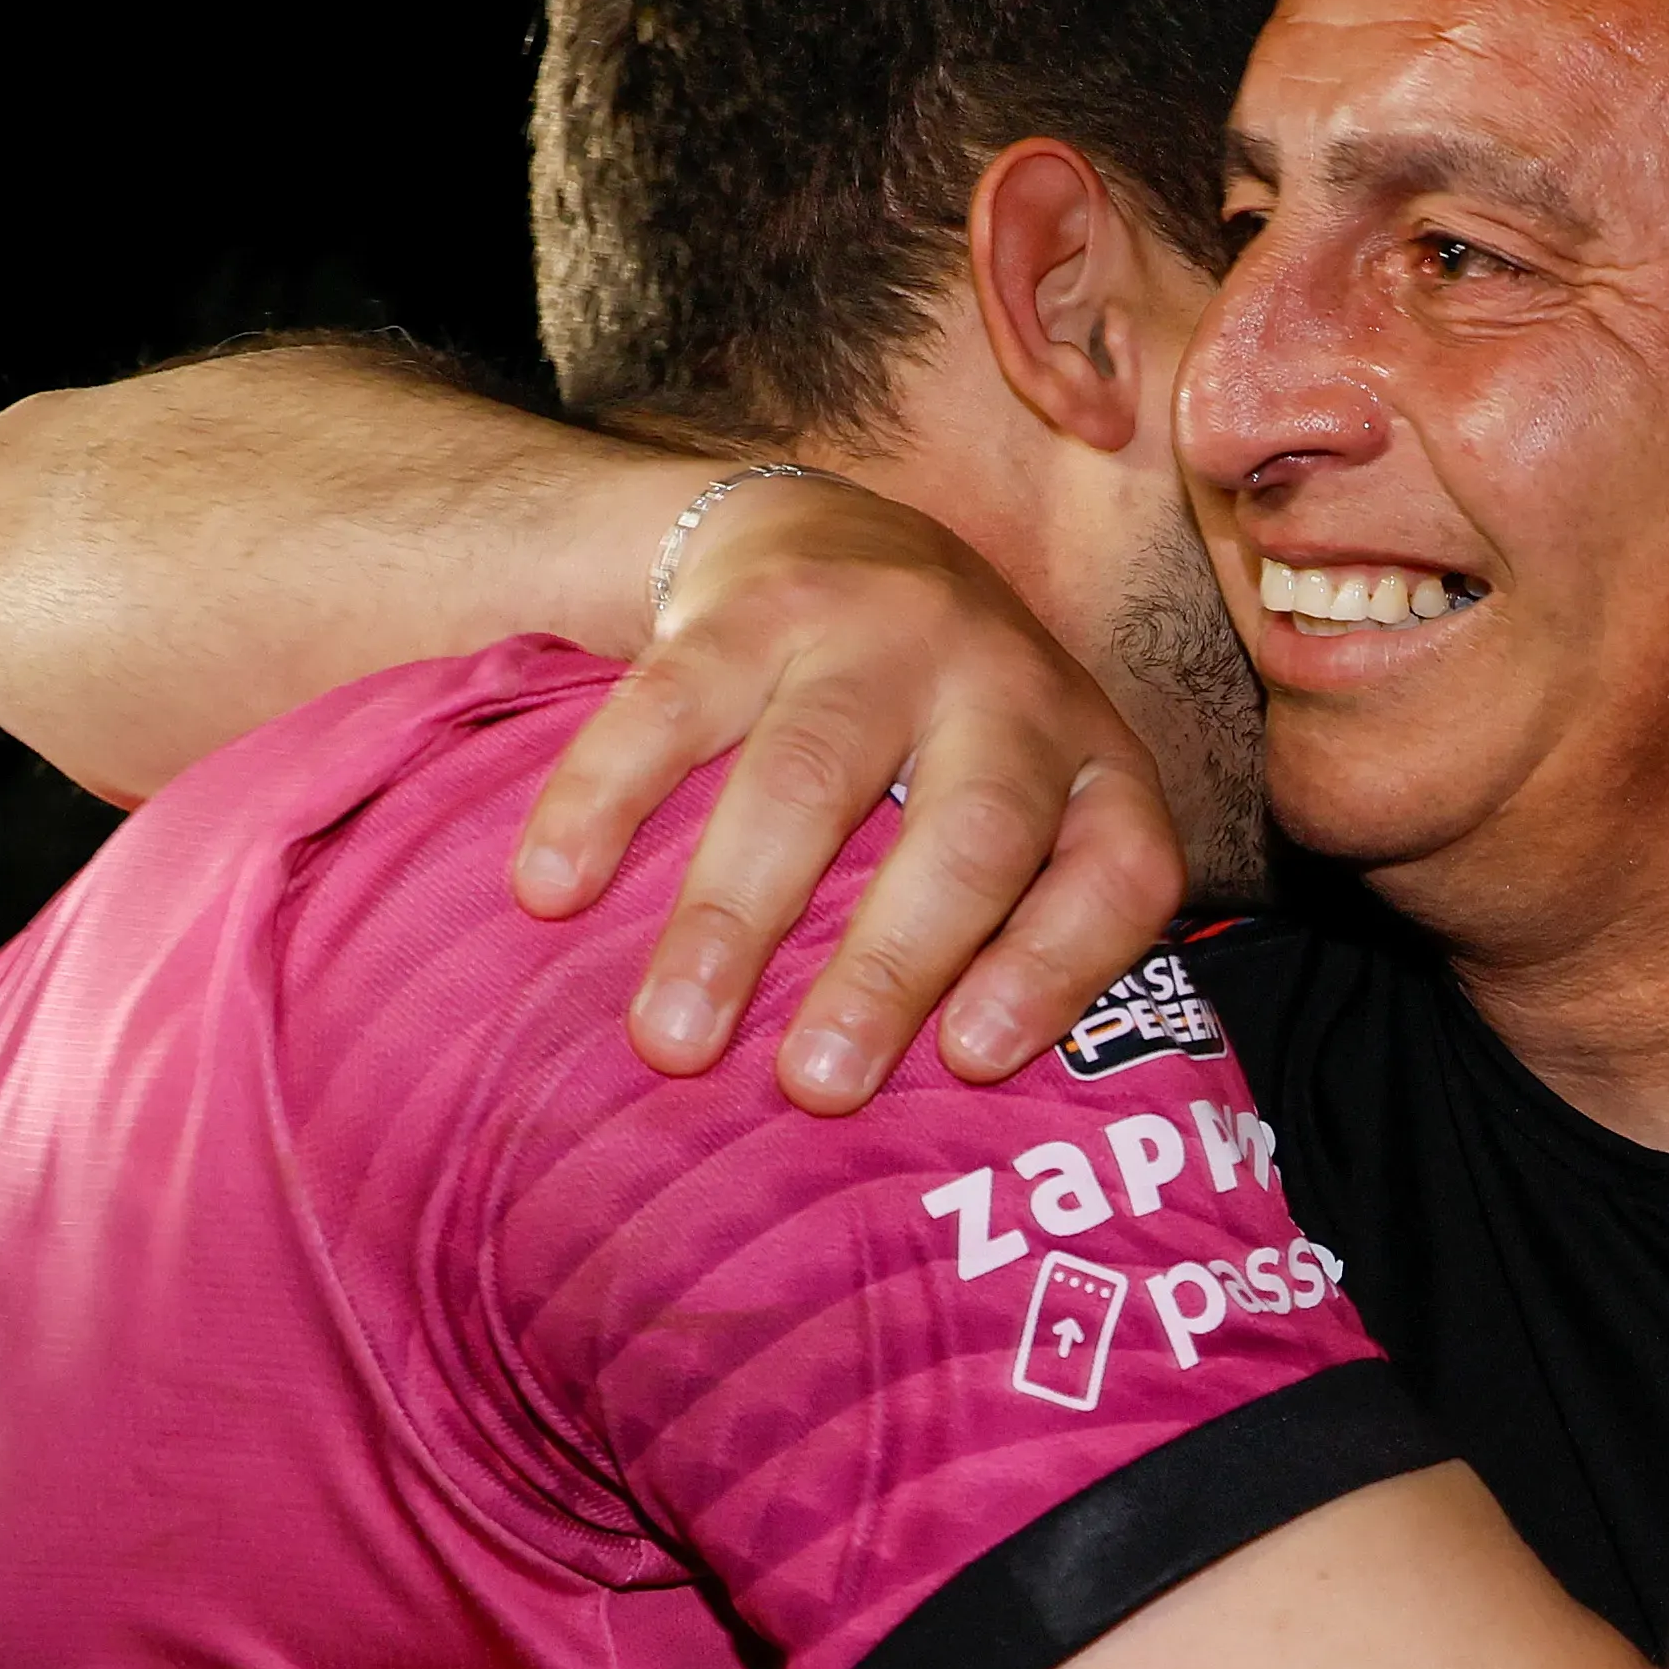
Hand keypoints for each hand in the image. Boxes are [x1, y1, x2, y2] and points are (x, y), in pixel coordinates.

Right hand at [515, 477, 1182, 1113]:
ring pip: (809, 776)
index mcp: (1092, 763)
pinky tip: (550, 890)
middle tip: (813, 1087)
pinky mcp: (755, 603)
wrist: (840, 529)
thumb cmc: (937, 738)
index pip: (1117, 872)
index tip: (971, 1061)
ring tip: (674, 1037)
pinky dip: (603, 801)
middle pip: (966, 836)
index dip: (1056, 968)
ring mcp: (880, 632)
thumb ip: (1004, 934)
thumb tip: (928, 1138)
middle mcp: (1006, 686)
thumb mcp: (1022, 810)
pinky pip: (671, 704)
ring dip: (731, 917)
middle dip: (887, 968)